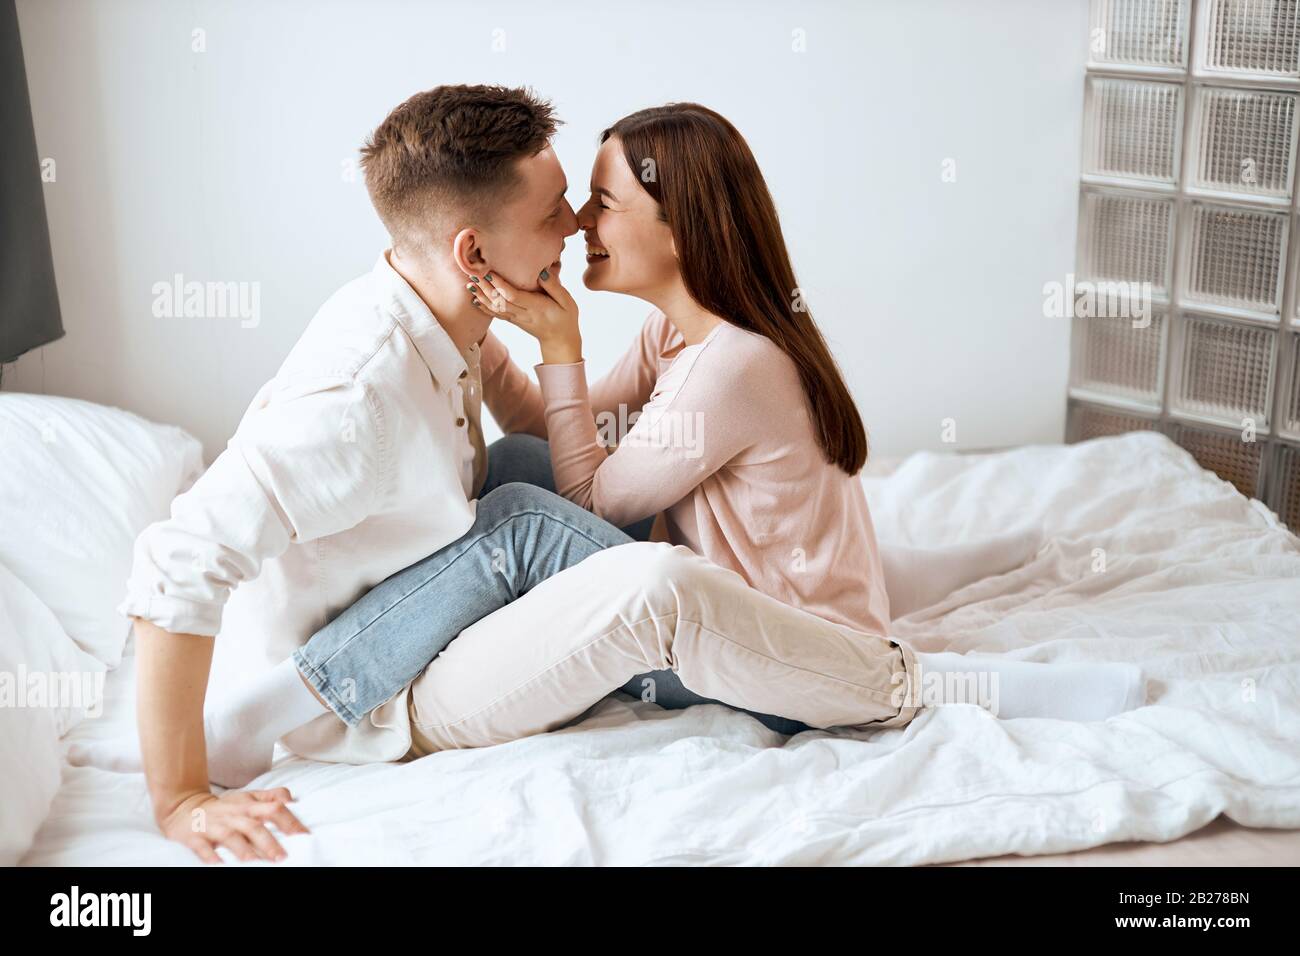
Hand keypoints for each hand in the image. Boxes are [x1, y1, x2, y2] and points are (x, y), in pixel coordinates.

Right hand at [157, 787, 309, 863]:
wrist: (184, 807)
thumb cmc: (225, 807)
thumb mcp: (248, 797)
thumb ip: (271, 797)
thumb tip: (293, 799)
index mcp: (249, 805)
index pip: (274, 808)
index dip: (290, 821)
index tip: (304, 835)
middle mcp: (233, 815)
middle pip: (254, 826)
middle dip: (269, 842)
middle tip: (282, 857)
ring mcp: (214, 826)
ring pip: (230, 837)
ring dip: (243, 849)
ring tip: (255, 862)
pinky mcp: (194, 837)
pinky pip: (202, 848)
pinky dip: (210, 856)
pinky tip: (219, 865)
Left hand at [468, 269, 581, 363]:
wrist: (560, 341)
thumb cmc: (566, 318)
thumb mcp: (567, 301)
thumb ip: (555, 286)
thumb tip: (541, 272)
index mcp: (537, 307)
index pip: (514, 296)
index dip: (500, 285)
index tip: (489, 272)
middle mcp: (524, 314)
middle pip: (500, 301)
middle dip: (486, 288)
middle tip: (473, 274)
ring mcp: (517, 319)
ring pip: (496, 308)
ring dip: (482, 296)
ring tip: (470, 284)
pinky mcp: (514, 321)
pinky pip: (497, 315)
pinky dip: (484, 307)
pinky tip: (475, 299)